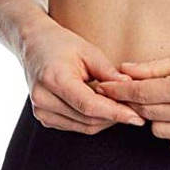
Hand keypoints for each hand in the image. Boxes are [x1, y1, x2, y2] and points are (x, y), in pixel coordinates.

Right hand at [20, 21, 146, 133]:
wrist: (33, 44)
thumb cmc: (61, 43)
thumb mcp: (88, 50)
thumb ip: (108, 72)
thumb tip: (130, 87)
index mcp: (55, 79)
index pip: (90, 106)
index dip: (115, 113)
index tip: (136, 117)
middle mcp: (44, 100)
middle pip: (88, 119)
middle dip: (114, 117)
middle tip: (136, 109)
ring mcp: (41, 111)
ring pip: (83, 127)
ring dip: (105, 120)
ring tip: (122, 107)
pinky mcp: (44, 118)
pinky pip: (75, 126)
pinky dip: (92, 120)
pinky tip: (104, 107)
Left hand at [93, 42, 169, 151]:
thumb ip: (155, 67)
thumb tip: (125, 70)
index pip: (141, 94)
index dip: (119, 90)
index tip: (104, 85)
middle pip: (147, 113)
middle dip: (134, 101)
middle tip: (129, 88)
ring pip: (159, 131)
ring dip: (155, 116)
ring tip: (166, 98)